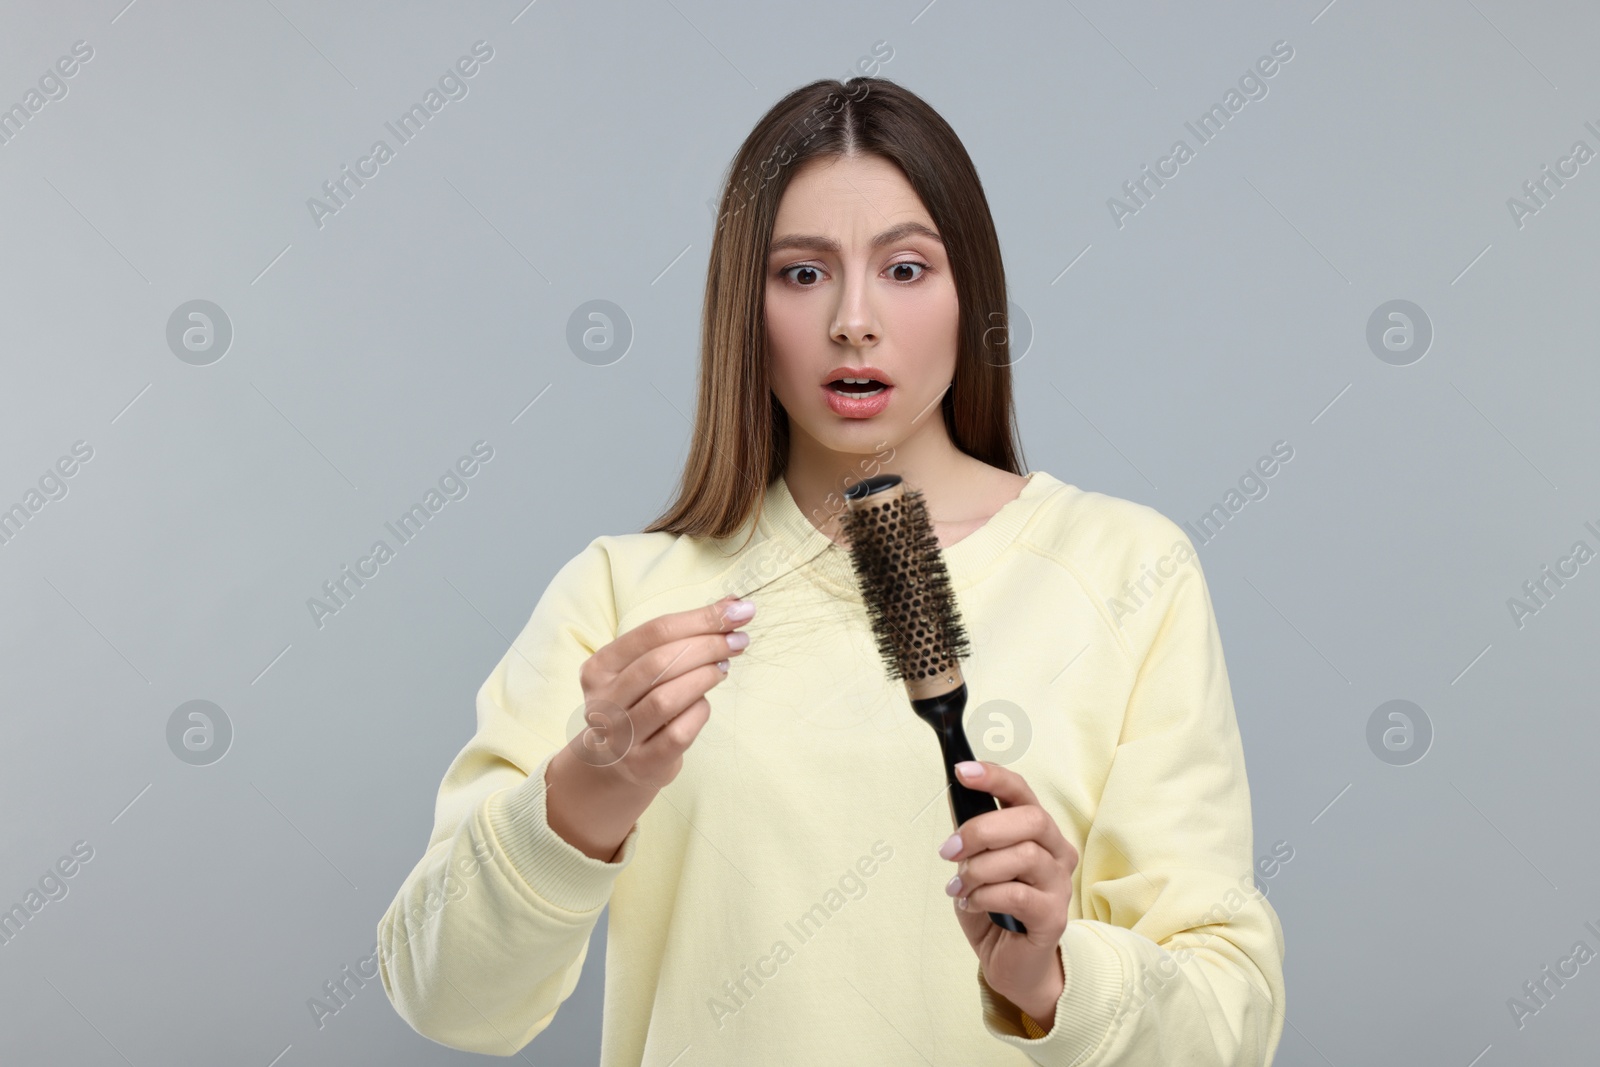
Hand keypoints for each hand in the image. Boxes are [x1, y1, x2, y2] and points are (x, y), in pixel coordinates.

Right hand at [544, 596, 753, 860]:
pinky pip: (679, 732)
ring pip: (666, 698)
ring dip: (704, 677)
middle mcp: (604, 701)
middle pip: (659, 661)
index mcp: (599, 668)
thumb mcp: (646, 666)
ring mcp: (621, 736)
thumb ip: (684, 635)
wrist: (615, 765)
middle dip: (707, 645)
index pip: (653, 632)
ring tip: (723, 668)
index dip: (700, 618)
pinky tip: (705, 702)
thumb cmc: (639, 702)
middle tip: (738, 640)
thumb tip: (735, 605)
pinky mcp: (644, 763)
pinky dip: (699, 711)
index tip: (738, 611)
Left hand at [941, 760, 1077, 1028]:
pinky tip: (973, 904)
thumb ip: (972, 837)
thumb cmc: (995, 910)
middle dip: (982, 830)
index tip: (962, 772)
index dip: (995, 778)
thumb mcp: (976, 866)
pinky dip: (986, 895)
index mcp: (1038, 833)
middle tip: (949, 851)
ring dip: (980, 869)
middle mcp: (1057, 852)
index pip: (1023, 793)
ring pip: (1024, 855)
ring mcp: (1060, 884)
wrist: (1013, 965)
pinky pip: (1018, 893)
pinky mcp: (1054, 916)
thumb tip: (955, 801)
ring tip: (960, 888)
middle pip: (1030, 819)